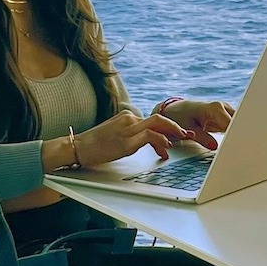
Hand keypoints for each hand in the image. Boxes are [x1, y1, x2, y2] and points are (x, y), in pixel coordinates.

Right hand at [75, 110, 189, 165]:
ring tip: (181, 140)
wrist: (78, 147)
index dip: (168, 127)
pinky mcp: (126, 141)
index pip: (153, 120)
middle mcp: (129, 119)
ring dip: (173, 132)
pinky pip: (150, 136)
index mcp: (127, 117)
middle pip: (159, 118)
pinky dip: (161, 141)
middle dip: (176, 126)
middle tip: (188, 134)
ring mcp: (127, 129)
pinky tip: (165, 147)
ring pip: (157, 124)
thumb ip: (132, 137)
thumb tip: (150, 143)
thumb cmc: (96, 145)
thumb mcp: (117, 137)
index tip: (178, 134)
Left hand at [160, 98, 234, 150]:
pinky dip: (236, 134)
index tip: (237, 145)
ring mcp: (226, 111)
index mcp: (215, 108)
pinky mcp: (226, 117)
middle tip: (241, 149)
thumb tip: (215, 146)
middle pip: (240, 122)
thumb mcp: (188, 128)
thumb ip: (202, 137)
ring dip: (240, 134)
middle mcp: (223, 107)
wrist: (177, 109)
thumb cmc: (181, 116)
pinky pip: (235, 125)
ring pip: (240, 123)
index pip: (232, 123)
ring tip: (240, 147)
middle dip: (242, 134)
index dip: (236, 134)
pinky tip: (236, 144)